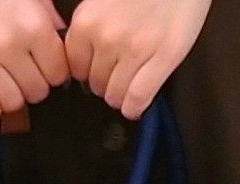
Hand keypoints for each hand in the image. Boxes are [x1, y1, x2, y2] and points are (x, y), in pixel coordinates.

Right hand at [0, 0, 68, 120]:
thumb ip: (50, 21)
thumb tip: (62, 49)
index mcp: (34, 25)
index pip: (58, 75)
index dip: (53, 72)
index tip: (44, 66)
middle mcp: (10, 44)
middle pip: (37, 92)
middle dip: (33, 84)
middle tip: (23, 72)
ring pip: (11, 103)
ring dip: (12, 96)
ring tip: (5, 81)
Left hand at [65, 0, 211, 118]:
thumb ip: (89, 26)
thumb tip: (81, 61)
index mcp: (87, 21)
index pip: (76, 68)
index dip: (87, 71)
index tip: (96, 69)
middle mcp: (107, 38)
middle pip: (95, 84)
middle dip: (105, 82)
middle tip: (118, 73)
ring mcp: (135, 50)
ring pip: (115, 95)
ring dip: (120, 96)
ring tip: (129, 86)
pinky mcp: (164, 57)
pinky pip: (138, 98)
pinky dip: (134, 108)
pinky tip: (135, 106)